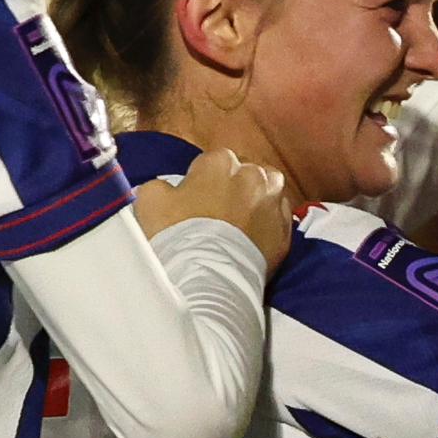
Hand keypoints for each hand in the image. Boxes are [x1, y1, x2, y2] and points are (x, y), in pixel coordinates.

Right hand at [135, 147, 296, 257]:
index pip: (213, 161)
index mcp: (221, 161)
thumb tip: (169, 189)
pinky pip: (280, 218)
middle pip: (245, 172)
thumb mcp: (151, 200)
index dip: (202, 180)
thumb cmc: (178, 234)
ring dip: (258, 197)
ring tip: (242, 218)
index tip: (195, 198)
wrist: (210, 276)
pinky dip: (270, 222)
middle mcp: (254, 175)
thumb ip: (161, 185)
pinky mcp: (286, 231)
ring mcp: (275, 202)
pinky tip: (255, 235)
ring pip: (270, 189)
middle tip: (218, 210)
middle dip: (234, 186)